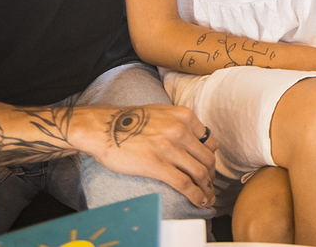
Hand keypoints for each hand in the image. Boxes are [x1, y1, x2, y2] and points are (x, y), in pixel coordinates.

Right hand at [76, 104, 217, 207]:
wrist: (104, 128)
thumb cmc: (130, 121)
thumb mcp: (162, 113)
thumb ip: (180, 123)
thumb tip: (198, 139)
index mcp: (184, 116)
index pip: (209, 141)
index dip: (211, 158)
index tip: (209, 168)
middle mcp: (180, 130)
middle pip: (207, 158)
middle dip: (211, 175)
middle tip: (209, 185)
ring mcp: (169, 148)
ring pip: (199, 172)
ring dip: (207, 188)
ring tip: (208, 197)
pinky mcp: (157, 165)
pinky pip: (184, 183)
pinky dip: (196, 195)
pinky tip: (199, 201)